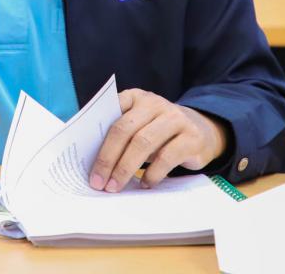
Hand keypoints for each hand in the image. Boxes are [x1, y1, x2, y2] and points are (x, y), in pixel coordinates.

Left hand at [89, 89, 228, 192]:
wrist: (202, 130)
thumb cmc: (159, 132)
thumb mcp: (140, 125)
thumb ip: (120, 134)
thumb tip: (92, 162)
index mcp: (136, 97)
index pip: (110, 112)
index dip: (95, 136)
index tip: (82, 160)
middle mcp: (155, 103)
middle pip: (124, 129)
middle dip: (108, 158)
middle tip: (98, 182)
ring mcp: (175, 118)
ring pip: (143, 143)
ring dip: (125, 168)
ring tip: (115, 186)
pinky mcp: (191, 137)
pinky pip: (167, 157)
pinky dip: (152, 174)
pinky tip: (144, 184)